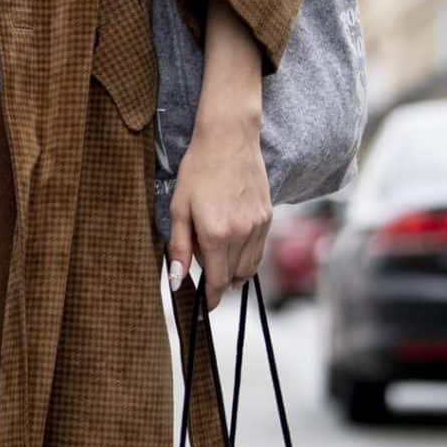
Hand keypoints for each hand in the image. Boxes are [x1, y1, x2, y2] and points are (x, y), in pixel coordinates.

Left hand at [166, 105, 271, 306]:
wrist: (229, 139)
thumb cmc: (198, 170)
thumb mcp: (179, 208)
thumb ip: (179, 247)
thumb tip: (177, 281)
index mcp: (216, 234)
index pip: (215, 281)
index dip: (208, 298)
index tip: (203, 306)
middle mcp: (242, 234)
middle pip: (232, 277)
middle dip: (217, 282)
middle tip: (203, 271)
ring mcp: (258, 226)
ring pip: (249, 267)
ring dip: (234, 272)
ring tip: (218, 256)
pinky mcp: (268, 217)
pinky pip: (259, 250)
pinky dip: (246, 255)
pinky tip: (232, 242)